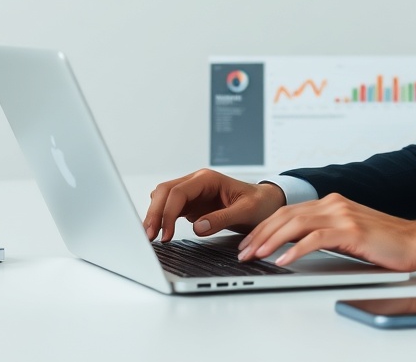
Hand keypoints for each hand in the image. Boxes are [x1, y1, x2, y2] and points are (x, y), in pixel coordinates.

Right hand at [143, 168, 284, 241]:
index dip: (168, 213)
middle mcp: (197, 183)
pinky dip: (162, 220)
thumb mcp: (246, 211)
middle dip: (154, 213)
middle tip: (149, 236)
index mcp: (208, 179)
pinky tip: (159, 233)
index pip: (178, 192)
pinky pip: (170, 209)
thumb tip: (198, 227)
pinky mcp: (191, 205)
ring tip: (150, 237)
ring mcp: (193, 193)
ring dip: (155, 216)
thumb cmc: (259, 203)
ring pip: (163, 199)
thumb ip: (222, 218)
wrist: (266, 204)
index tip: (165, 233)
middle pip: (164, 192)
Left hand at [237, 193, 415, 272]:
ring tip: (256, 255)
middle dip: (260, 234)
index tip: (249, 242)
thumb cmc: (385, 242)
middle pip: (286, 215)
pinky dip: (296, 250)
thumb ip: (324, 232)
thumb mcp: (348, 233)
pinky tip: (284, 261)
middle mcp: (335, 204)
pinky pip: (316, 239)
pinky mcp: (352, 230)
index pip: (288, 211)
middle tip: (244, 251)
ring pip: (296, 224)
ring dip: (271, 241)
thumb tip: (294, 245)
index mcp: (332, 203)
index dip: (264, 227)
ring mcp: (343, 215)